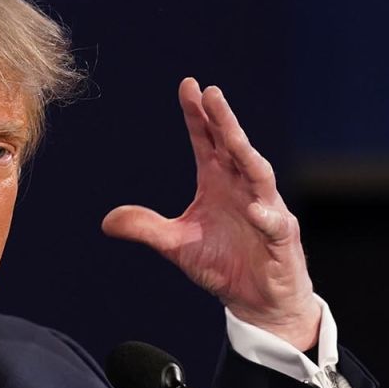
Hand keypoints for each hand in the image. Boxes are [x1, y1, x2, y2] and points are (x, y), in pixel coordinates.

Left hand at [101, 77, 319, 350]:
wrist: (257, 301)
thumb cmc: (223, 265)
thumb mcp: (176, 245)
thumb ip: (146, 228)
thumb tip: (107, 220)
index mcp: (219, 183)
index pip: (207, 142)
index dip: (198, 116)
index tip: (188, 86)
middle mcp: (244, 189)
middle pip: (234, 147)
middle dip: (223, 121)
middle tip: (211, 93)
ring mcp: (266, 211)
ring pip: (259, 174)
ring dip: (247, 153)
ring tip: (233, 134)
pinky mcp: (281, 240)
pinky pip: (274, 224)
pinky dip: (265, 216)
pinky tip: (254, 208)